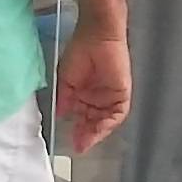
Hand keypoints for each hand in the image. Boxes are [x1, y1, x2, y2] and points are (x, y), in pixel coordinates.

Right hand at [55, 27, 131, 153]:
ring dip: (96, 132)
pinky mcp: (122, 94)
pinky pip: (117, 114)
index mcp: (84, 94)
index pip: (82, 117)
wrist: (96, 37)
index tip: (72, 142)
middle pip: (93, 121)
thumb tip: (60, 115)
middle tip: (78, 145)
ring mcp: (110, 96)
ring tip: (86, 140)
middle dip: (87, 135)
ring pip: (105, 121)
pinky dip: (108, 123)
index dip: (78, 130)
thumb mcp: (65, 79)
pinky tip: (98, 129)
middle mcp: (98, 97)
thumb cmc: (80, 52)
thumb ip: (64, 98)